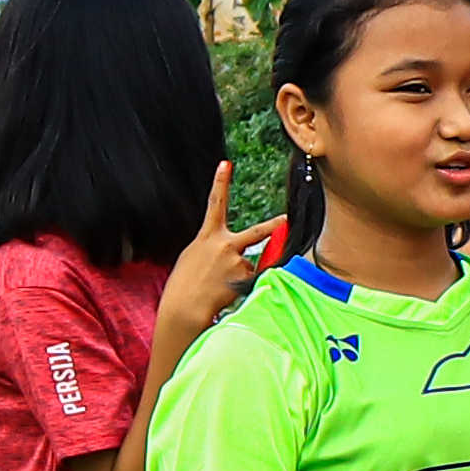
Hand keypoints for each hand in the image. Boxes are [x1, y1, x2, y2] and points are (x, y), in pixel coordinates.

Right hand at [158, 165, 259, 337]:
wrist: (183, 306)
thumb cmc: (186, 282)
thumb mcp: (194, 256)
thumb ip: (215, 248)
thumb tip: (237, 253)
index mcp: (207, 236)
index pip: (216, 204)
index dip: (221, 182)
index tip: (226, 165)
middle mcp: (224, 244)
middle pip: (257, 233)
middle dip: (274, 226)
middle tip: (286, 219)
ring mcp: (236, 261)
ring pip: (249, 267)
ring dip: (239, 277)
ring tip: (218, 286)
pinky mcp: (243, 278)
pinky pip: (249, 281)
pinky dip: (241, 287)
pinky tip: (223, 292)